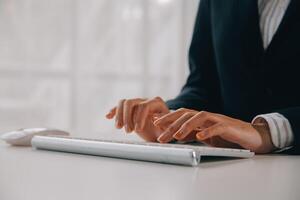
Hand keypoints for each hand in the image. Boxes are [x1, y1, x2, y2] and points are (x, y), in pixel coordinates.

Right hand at [106, 97, 169, 141]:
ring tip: (119, 128)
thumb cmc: (166, 129)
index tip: (137, 130)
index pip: (144, 106)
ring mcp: (137, 102)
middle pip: (131, 102)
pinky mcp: (130, 108)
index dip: (139, 117)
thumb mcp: (168, 128)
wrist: (162, 129)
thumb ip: (164, 124)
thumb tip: (154, 118)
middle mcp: (146, 100)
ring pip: (123, 103)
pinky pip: (120, 106)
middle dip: (127, 117)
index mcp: (156, 102)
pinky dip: (113, 111)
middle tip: (128, 131)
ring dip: (119, 115)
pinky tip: (108, 117)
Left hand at [154, 108, 274, 152]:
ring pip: (200, 117)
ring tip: (176, 136)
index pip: (181, 114)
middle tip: (160, 136)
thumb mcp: (205, 136)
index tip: (154, 123)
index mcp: (200, 118)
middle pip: (187, 115)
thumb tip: (173, 134)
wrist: (251, 136)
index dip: (168, 117)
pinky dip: (208, 131)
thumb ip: (191, 133)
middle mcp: (207, 116)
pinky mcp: (229, 127)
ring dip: (186, 126)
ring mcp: (218, 120)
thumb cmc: (226, 136)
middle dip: (171, 124)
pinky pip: (217, 127)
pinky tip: (199, 137)